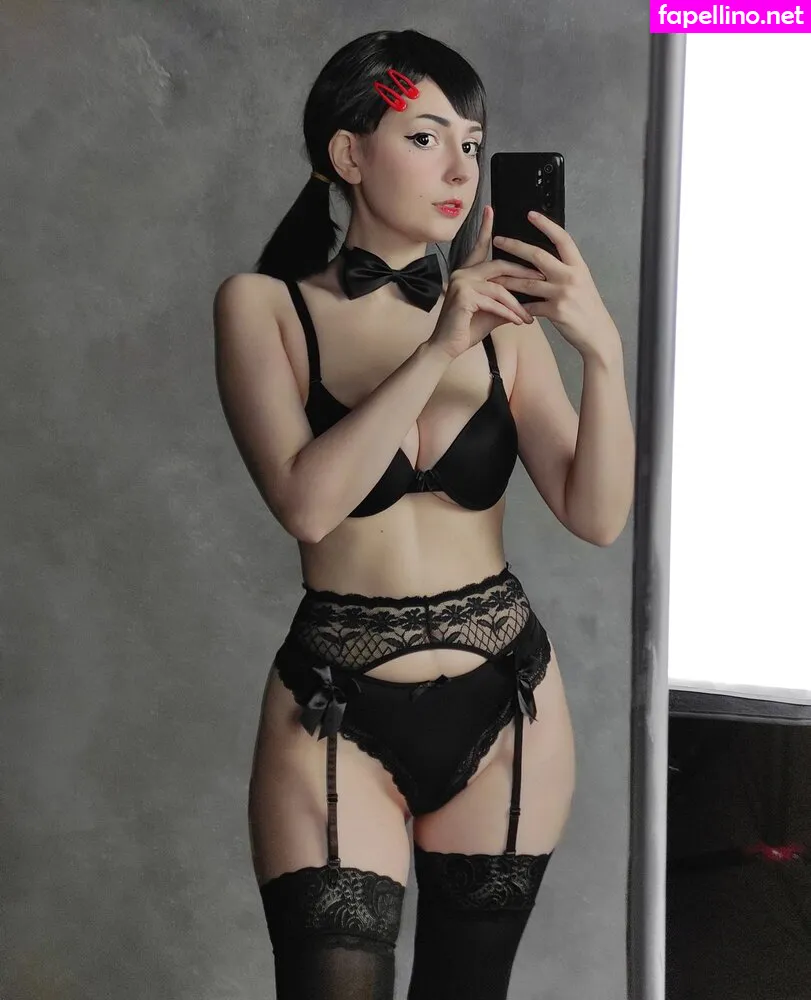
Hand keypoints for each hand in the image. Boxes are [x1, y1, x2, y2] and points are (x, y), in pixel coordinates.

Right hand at [428, 206, 542, 360]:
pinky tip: (518, 322)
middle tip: (543, 280)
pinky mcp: (463, 297)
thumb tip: (528, 297)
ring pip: (500, 287)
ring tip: (529, 316)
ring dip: (518, 304)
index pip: (479, 247)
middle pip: (499, 266)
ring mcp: (461, 284)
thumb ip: (506, 299)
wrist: (447, 347)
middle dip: (523, 274)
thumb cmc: (467, 328)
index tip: (491, 209)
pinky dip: (508, 313)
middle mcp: (463, 273)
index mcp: (468, 272)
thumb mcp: (491, 311)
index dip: (486, 228)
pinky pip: (494, 302)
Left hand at [490, 212, 621, 361]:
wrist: (598, 334)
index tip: (530, 215)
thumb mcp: (582, 282)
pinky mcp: (556, 312)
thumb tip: (545, 257)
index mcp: (578, 266)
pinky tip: (507, 303)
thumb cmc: (588, 307)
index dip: (546, 225)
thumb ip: (566, 269)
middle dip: (515, 247)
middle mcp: (571, 277)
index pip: (562, 238)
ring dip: (507, 279)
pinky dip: (518, 305)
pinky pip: (530, 306)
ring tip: (492, 275)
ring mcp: (563, 294)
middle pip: (538, 256)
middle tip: (498, 240)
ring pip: (528, 282)